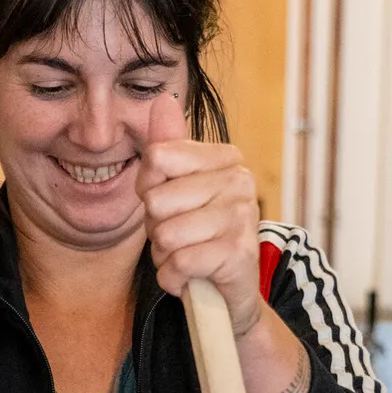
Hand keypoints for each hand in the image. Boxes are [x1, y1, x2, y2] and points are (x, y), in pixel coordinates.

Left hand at [137, 91, 265, 335]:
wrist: (226, 293)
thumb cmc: (197, 236)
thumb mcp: (176, 188)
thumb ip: (167, 146)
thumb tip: (161, 99)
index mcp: (225, 157)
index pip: (157, 157)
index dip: (149, 190)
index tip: (171, 205)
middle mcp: (239, 180)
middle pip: (156, 200)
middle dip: (158, 229)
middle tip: (182, 238)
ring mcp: (242, 216)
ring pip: (166, 235)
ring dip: (166, 256)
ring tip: (188, 257)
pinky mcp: (238, 253)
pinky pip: (179, 263)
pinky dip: (175, 278)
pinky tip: (192, 277)